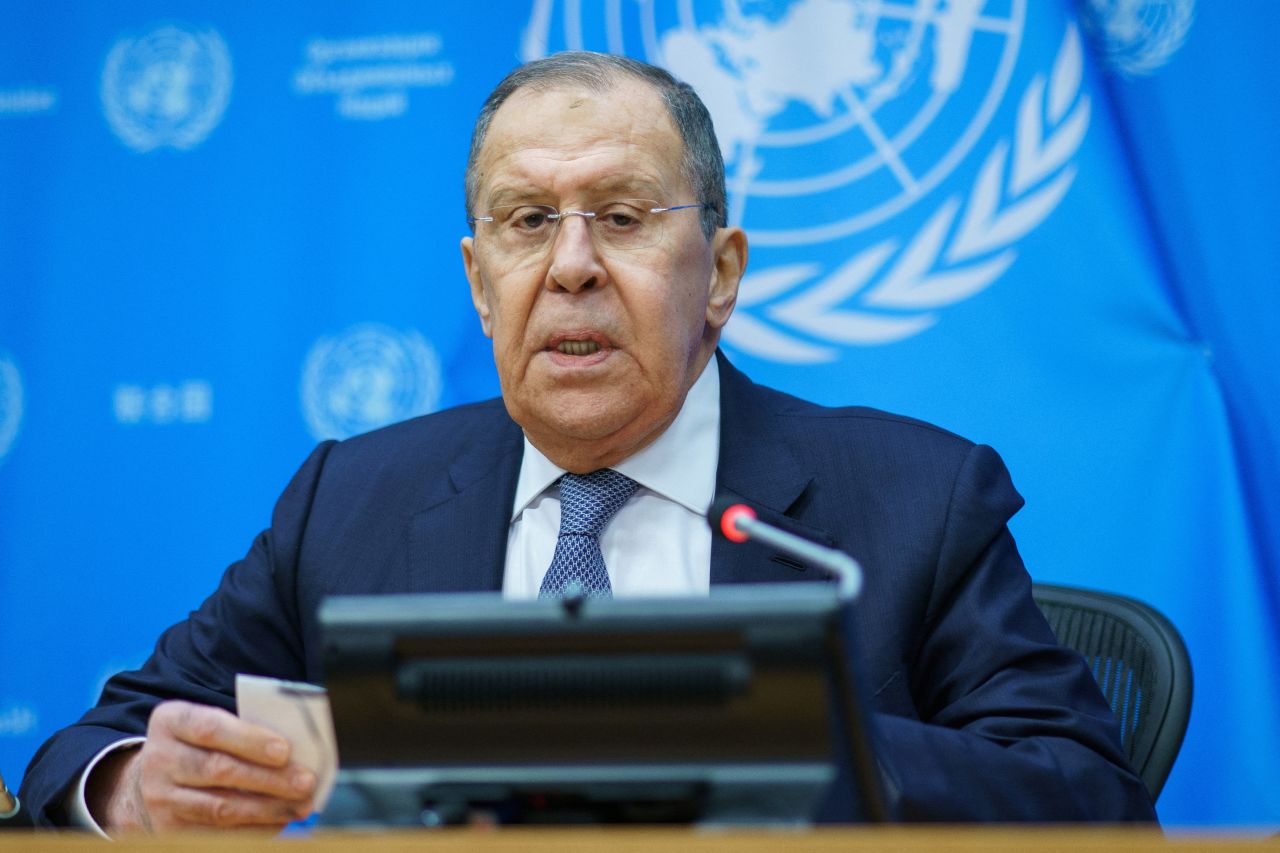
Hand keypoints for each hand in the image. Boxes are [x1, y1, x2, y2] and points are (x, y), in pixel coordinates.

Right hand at [87, 700, 316, 832]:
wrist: (153, 780)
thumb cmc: (202, 745)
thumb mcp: (212, 724)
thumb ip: (247, 729)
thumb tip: (298, 750)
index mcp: (171, 721)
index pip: (210, 728)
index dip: (249, 740)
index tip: (285, 751)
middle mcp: (160, 759)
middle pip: (218, 770)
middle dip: (269, 778)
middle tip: (306, 782)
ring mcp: (160, 798)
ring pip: (219, 807)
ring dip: (267, 808)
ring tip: (302, 806)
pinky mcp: (169, 830)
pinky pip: (217, 834)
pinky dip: (254, 830)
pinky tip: (281, 822)